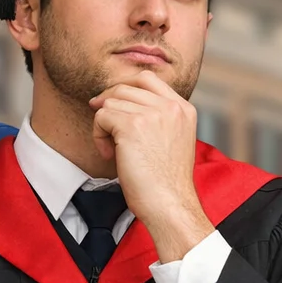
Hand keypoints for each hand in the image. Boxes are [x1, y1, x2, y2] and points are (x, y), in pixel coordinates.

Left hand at [88, 70, 212, 261]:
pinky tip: (109, 154)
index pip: (148, 78)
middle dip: (109, 103)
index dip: (125, 88)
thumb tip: (118, 99)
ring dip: (104, 125)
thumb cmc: (166, 181)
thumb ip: (157, 117)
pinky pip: (101, 116)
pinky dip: (98, 135)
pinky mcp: (132, 125)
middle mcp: (170, 106)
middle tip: (103, 124)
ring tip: (112, 149)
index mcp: (183, 108)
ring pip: (110, 101)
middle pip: (125, 86)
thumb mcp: (172, 139)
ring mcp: (152, 114)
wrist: (169, 204)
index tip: (114, 105)